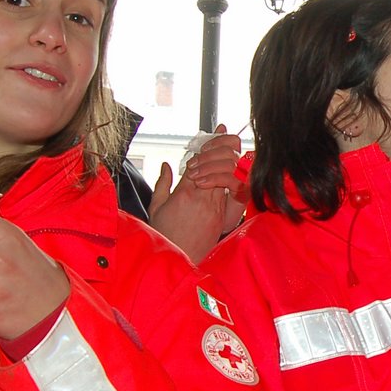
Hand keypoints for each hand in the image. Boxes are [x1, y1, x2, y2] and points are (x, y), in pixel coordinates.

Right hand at [150, 128, 245, 264]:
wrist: (178, 260)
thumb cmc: (164, 234)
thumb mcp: (156, 207)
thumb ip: (163, 184)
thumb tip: (166, 165)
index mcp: (184, 192)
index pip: (200, 160)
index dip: (210, 143)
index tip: (218, 130)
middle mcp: (202, 197)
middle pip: (219, 165)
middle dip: (225, 148)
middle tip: (229, 137)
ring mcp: (215, 208)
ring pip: (228, 178)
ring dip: (230, 163)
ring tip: (233, 151)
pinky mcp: (222, 217)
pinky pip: (230, 194)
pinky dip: (231, 181)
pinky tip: (234, 172)